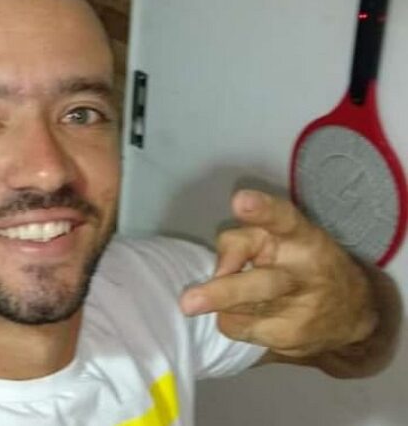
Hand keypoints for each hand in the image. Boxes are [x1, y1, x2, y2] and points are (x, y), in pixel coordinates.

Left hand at [179, 189, 377, 358]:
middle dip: (224, 293)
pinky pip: (237, 327)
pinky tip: (246, 311)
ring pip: (241, 310)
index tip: (240, 200)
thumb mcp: (276, 238)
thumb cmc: (296, 262)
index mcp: (303, 238)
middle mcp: (303, 273)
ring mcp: (298, 311)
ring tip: (213, 298)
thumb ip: (240, 242)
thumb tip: (216, 273)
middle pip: (261, 283)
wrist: (349, 312)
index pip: (285, 219)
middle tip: (188, 302)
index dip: (263, 211)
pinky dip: (230, 317)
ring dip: (219, 303)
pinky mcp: (288, 338)